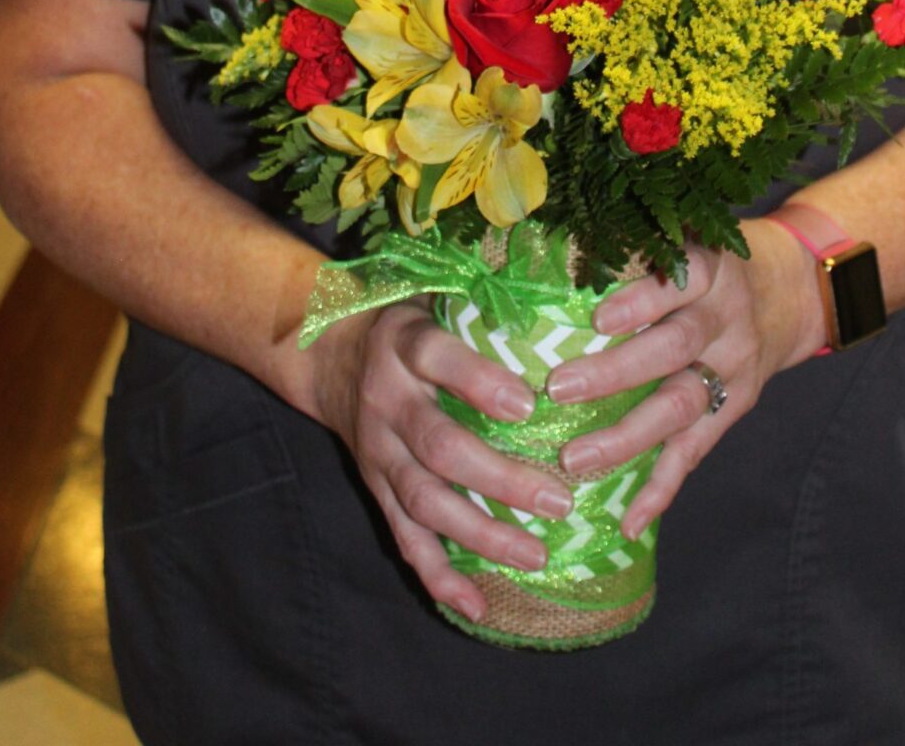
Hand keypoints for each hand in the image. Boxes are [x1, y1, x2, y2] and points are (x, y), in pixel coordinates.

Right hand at [304, 301, 574, 624]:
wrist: (332, 359)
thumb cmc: (414, 327)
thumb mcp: (436, 300)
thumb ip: (487, 307)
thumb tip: (571, 309)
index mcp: (405, 344)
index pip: (437, 357)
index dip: (479, 382)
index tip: (529, 406)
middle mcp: (387, 400)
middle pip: (439, 446)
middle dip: (500, 479)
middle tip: (560, 500)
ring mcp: (378, 451)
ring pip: (425, 501)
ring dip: (480, 535)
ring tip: (537, 555)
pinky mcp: (375, 490)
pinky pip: (404, 539)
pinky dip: (438, 576)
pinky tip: (477, 604)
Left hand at [543, 220, 823, 538]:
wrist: (789, 292)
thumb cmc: (705, 263)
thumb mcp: (686, 238)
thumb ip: (633, 245)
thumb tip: (543, 242)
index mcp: (709, 270)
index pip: (682, 280)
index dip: (643, 299)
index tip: (598, 317)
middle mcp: (724, 318)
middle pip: (674, 347)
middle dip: (615, 372)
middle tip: (557, 388)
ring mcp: (733, 369)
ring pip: (682, 405)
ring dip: (626, 437)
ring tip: (574, 459)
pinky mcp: (733, 409)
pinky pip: (696, 452)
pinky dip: (661, 488)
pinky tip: (627, 520)